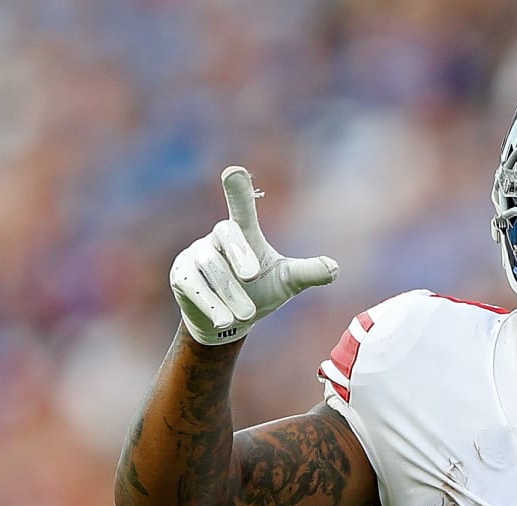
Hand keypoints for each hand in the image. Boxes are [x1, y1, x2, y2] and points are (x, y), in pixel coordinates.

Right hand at [170, 165, 338, 345]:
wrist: (229, 322)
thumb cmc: (259, 293)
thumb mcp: (287, 282)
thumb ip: (307, 272)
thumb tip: (334, 268)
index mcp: (243, 233)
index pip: (241, 208)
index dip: (237, 191)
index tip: (234, 171)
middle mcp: (218, 238)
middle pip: (226, 234)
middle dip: (240, 254)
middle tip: (253, 276)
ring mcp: (196, 255)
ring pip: (211, 267)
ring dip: (230, 293)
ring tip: (247, 316)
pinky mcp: (182, 276)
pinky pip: (194, 286)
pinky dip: (211, 304)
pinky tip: (225, 320)